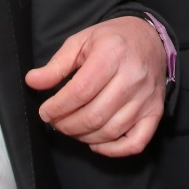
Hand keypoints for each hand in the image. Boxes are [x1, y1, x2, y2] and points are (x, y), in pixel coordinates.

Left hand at [24, 16, 166, 156]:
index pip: (80, 91)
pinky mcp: (155, 112)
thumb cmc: (113, 39)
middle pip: (94, 115)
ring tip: (72, 128)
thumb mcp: (82, 41)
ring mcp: (146, 98)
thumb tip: (33, 81)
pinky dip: (113, 150)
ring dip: (83, 137)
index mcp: (112, 54)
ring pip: (110, 131)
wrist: (150, 38)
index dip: (57, 107)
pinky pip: (135, 143)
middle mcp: (132, 77)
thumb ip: (57, 64)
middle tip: (56, 122)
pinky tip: (97, 143)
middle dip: (67, 125)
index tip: (45, 112)